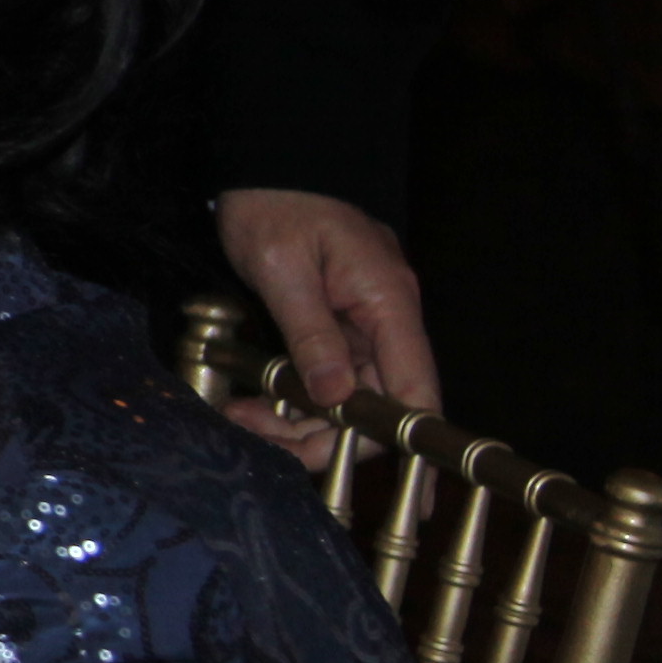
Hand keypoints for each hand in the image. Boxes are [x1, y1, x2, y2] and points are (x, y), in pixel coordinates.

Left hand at [214, 187, 439, 451]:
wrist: (269, 164)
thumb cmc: (276, 204)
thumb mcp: (284, 268)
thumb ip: (311, 333)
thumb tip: (335, 398)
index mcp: (388, 304)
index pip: (416, 391)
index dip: (418, 446)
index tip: (419, 498)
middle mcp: (386, 319)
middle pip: (376, 406)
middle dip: (322, 435)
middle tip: (257, 433)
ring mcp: (363, 322)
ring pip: (345, 398)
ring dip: (297, 419)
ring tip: (241, 415)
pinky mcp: (335, 323)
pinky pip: (324, 376)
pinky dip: (291, 396)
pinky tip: (252, 400)